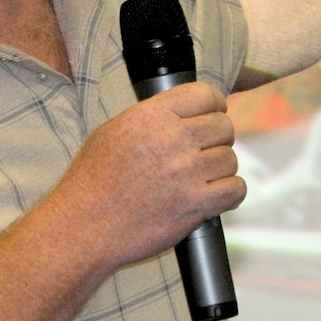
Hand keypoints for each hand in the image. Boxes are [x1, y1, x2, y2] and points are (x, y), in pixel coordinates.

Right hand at [54, 81, 242, 273]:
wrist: (84, 225)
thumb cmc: (93, 181)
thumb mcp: (112, 131)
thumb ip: (151, 117)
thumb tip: (182, 112)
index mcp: (152, 116)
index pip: (205, 94)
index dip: (215, 105)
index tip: (215, 114)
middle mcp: (173, 139)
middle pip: (223, 126)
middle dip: (218, 138)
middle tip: (205, 152)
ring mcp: (186, 172)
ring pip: (230, 159)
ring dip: (221, 169)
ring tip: (202, 178)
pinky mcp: (195, 204)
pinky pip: (235, 190)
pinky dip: (230, 193)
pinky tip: (214, 196)